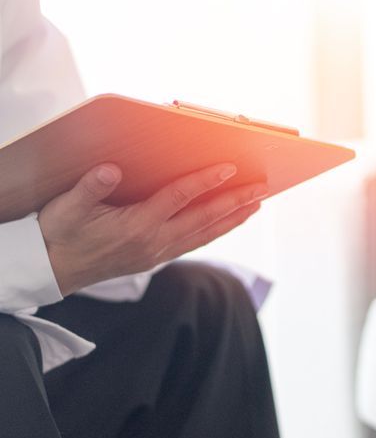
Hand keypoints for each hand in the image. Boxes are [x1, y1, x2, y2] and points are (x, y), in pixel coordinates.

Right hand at [39, 163, 266, 294]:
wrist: (52, 269)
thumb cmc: (58, 234)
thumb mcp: (65, 209)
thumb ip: (89, 188)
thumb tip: (109, 170)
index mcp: (135, 226)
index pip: (179, 199)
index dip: (205, 182)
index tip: (229, 167)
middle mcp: (153, 242)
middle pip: (204, 219)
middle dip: (235, 202)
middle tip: (263, 188)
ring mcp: (157, 253)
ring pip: (205, 234)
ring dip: (233, 219)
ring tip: (257, 204)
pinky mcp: (156, 258)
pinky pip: (195, 242)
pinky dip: (216, 230)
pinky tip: (229, 220)